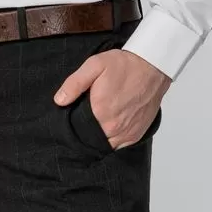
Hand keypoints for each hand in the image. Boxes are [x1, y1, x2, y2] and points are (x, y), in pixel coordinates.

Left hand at [54, 48, 170, 149]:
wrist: (152, 66)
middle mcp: (114, 127)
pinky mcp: (137, 134)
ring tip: (94, 125)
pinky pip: (120, 145)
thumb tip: (59, 100)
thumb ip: (74, 84)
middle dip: (84, 133)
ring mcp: (127, 132)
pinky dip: (112, 140)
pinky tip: (108, 128)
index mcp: (100, 112)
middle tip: (82, 121)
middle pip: (91, 139)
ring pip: (106, 145)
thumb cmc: (124, 65)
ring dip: (98, 138)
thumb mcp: (94, 66)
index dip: (73, 126)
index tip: (72, 120)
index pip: (78, 130)